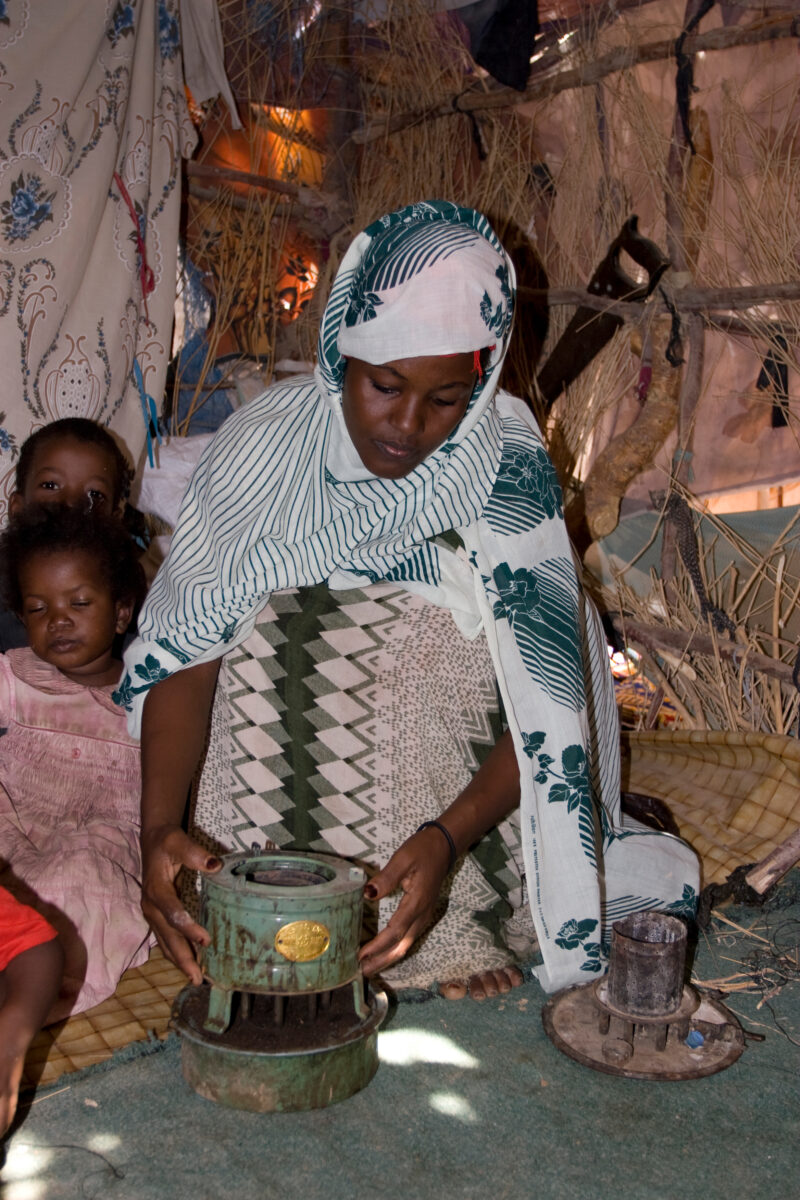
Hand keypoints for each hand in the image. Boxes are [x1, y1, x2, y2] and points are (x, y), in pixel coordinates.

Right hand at [141, 825, 221, 984]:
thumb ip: (194, 853)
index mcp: (155, 889)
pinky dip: (176, 951)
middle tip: (197, 977)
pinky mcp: (157, 916)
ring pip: (165, 941)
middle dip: (182, 957)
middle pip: (167, 936)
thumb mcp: (177, 841)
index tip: (206, 940)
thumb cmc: (166, 841)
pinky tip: (189, 962)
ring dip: (179, 960)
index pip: (172, 913)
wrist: (152, 840)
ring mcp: (152, 913)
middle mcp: (150, 906)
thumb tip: (215, 865)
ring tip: (195, 977)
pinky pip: (166, 937)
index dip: (188, 928)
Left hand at [358, 826, 450, 975]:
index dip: (377, 946)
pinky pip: (409, 938)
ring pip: (407, 945)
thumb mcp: (402, 859)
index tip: (360, 955)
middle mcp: (422, 914)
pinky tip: (383, 952)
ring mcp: (424, 916)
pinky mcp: (423, 914)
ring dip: (388, 958)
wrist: (444, 847)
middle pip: (402, 946)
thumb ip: (386, 878)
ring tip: (369, 968)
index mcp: (417, 902)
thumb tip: (368, 894)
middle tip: (361, 972)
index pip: (395, 931)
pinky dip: (395, 949)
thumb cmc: (422, 850)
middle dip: (382, 961)